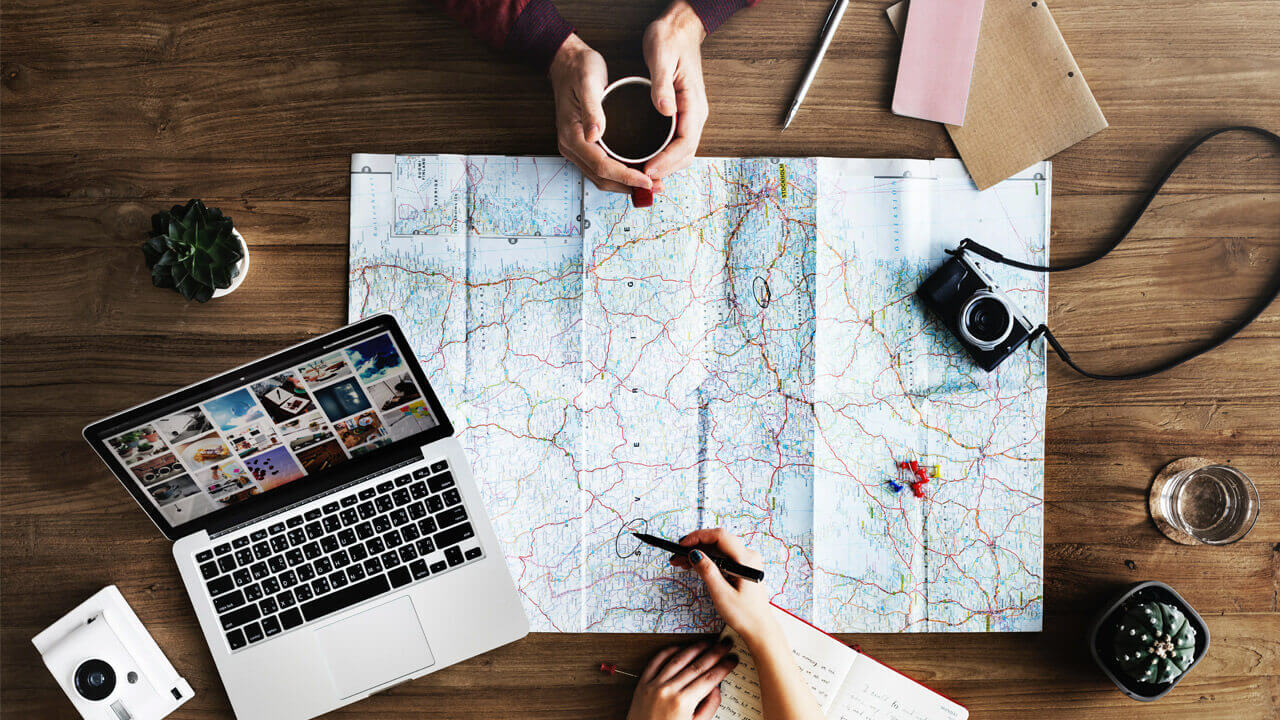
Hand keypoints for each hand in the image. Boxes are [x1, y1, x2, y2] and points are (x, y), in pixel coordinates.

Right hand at [549, 33, 652, 193]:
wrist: (566, 61)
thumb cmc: (578, 69)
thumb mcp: (588, 83)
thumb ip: (592, 110)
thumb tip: (595, 134)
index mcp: (572, 135)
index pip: (602, 166)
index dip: (626, 176)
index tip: (648, 180)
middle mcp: (571, 146)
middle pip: (602, 178)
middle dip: (629, 186)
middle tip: (657, 186)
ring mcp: (576, 147)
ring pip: (601, 177)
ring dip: (625, 184)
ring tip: (651, 184)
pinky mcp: (583, 144)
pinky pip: (601, 167)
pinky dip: (619, 175)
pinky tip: (637, 172)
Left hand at [626, 639, 738, 719]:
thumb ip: (708, 708)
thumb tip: (716, 689)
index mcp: (683, 703)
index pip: (709, 679)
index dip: (724, 667)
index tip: (732, 660)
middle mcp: (668, 691)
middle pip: (697, 666)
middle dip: (715, 653)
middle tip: (725, 645)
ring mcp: (654, 685)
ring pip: (678, 659)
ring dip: (695, 648)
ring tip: (707, 643)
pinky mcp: (643, 684)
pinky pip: (656, 661)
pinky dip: (669, 651)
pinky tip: (680, 648)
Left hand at [642, 1, 708, 180]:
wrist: (680, 27)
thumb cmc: (670, 39)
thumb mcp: (662, 57)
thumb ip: (662, 85)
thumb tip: (665, 110)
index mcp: (694, 103)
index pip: (685, 143)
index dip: (667, 161)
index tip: (648, 170)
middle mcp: (696, 113)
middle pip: (686, 154)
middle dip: (666, 170)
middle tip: (641, 180)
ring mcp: (690, 115)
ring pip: (682, 152)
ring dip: (665, 167)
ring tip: (643, 176)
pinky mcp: (682, 113)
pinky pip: (676, 142)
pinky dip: (665, 156)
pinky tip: (648, 160)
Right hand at [672, 529, 778, 646]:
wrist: (759, 628)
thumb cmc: (744, 615)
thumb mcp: (722, 594)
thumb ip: (708, 571)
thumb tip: (694, 554)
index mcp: (746, 560)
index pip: (720, 537)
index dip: (698, 537)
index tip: (682, 544)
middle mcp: (748, 556)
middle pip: (718, 541)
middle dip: (696, 545)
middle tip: (677, 556)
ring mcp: (746, 561)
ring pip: (718, 549)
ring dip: (700, 553)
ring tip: (681, 562)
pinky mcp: (742, 568)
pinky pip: (723, 557)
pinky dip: (708, 560)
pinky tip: (695, 565)